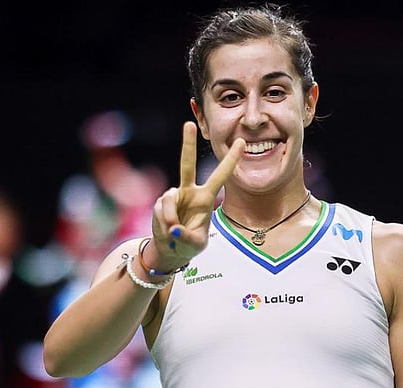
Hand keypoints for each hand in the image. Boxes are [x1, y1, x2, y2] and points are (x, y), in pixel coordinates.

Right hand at [149, 121, 242, 268]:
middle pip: (187, 164)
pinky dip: (164, 222)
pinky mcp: (160, 202)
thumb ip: (187, 237)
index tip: (241, 142)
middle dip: (187, 144)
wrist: (170, 249)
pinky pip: (161, 209)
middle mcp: (189, 191)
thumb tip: (173, 228)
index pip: (221, 175)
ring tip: (174, 232)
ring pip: (170, 199)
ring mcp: (174, 195)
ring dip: (170, 217)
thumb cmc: (188, 245)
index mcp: (205, 198)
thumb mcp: (195, 245)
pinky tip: (167, 230)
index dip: (231, 160)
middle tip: (188, 124)